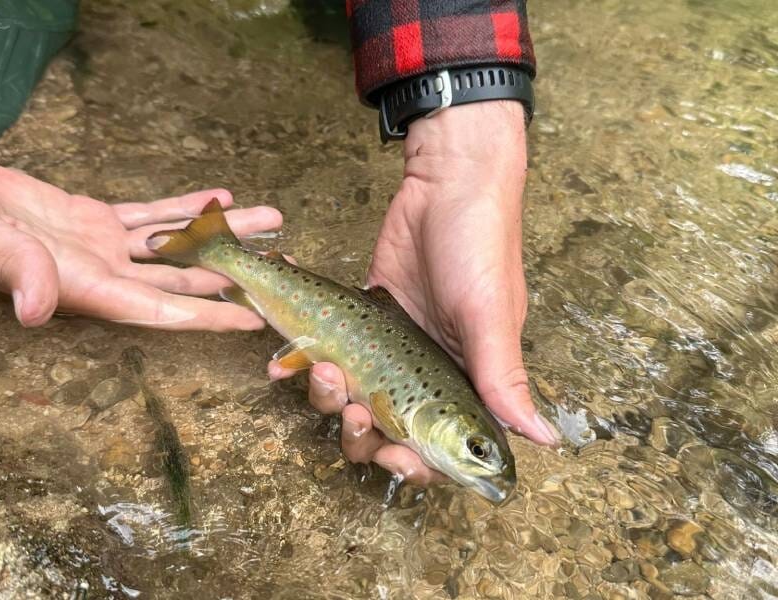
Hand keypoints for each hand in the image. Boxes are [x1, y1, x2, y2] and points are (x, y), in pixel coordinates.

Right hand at [0, 159, 281, 329]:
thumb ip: (19, 272)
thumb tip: (36, 311)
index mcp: (86, 288)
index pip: (161, 308)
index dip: (210, 315)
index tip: (254, 320)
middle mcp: (103, 273)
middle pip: (185, 277)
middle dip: (235, 271)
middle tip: (284, 263)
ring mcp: (100, 246)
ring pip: (175, 242)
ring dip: (222, 233)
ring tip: (269, 220)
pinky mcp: (91, 218)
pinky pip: (150, 215)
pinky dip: (184, 207)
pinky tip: (218, 198)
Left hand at [271, 101, 558, 484]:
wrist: (445, 180)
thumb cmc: (480, 244)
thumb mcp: (489, 314)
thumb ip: (503, 377)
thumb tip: (545, 440)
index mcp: (466, 381)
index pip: (437, 447)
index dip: (411, 463)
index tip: (390, 454)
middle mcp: (428, 372)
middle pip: (384, 431)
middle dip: (361, 432)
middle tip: (352, 406)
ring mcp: (390, 346)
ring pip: (348, 397)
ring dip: (327, 396)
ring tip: (319, 366)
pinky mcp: (361, 317)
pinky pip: (324, 352)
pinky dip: (299, 362)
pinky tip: (282, 360)